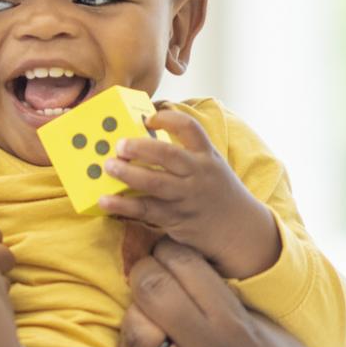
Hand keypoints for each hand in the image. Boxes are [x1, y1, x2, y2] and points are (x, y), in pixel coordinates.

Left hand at [97, 110, 279, 278]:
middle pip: (168, 155)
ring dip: (128, 175)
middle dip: (141, 147)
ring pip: (156, 183)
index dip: (167, 119)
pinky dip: (124, 206)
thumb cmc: (215, 191)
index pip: (190, 128)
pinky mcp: (176, 218)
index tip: (148, 118)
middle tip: (119, 145)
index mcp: (206, 156)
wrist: (240, 229)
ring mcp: (187, 197)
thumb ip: (185, 154)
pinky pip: (147, 210)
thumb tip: (141, 140)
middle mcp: (198, 174)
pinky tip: (105, 201)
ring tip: (108, 167)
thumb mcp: (209, 166)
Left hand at [116, 240, 344, 346]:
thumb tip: (202, 273)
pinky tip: (142, 335)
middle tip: (149, 269)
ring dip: (134, 308)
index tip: (170, 249)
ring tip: (146, 306)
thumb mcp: (277, 336)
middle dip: (144, 270)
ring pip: (133, 325)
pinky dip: (130, 341)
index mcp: (237, 327)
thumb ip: (238, 306)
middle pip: (152, 289)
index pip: (186, 266)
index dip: (171, 249)